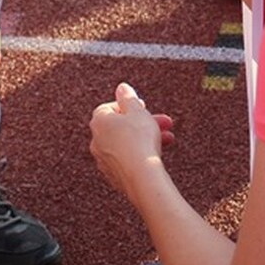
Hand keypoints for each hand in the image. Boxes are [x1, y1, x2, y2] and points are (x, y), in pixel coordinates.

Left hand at [89, 82, 174, 197]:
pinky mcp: (113, 175)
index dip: (128, 106)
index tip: (143, 108)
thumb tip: (121, 87)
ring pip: (127, 143)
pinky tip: (155, 154)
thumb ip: (129, 97)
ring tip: (167, 139)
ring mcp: (104, 160)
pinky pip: (128, 159)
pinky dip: (140, 154)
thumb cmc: (139, 140)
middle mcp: (96, 140)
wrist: (142, 176)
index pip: (110, 107)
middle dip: (144, 123)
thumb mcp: (138, 111)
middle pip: (121, 126)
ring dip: (146, 138)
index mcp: (99, 121)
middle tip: (163, 123)